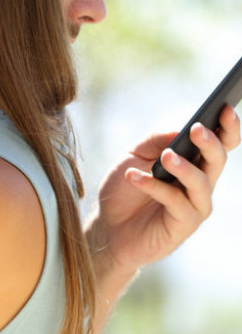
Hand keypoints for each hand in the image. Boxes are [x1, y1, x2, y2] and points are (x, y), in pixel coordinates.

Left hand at [87, 105, 239, 274]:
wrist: (107, 225)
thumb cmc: (123, 188)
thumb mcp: (133, 155)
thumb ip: (156, 140)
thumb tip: (180, 129)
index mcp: (193, 163)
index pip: (219, 143)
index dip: (227, 126)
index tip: (224, 107)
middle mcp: (200, 184)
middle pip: (217, 160)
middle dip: (210, 143)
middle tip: (196, 129)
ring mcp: (194, 206)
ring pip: (202, 183)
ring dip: (184, 168)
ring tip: (166, 156)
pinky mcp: (183, 226)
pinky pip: (176, 203)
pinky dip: (154, 187)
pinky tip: (134, 177)